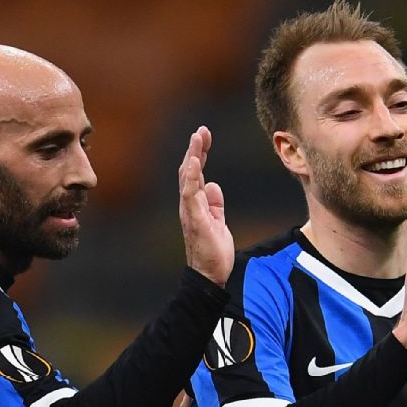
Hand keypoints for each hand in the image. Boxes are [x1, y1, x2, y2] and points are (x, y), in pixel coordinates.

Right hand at [178, 126, 233, 286]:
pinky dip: (192, 176)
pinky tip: (195, 162)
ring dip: (193, 157)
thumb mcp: (218, 222)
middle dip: (195, 149)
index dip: (200, 154)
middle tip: (201, 131)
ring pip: (188, 178)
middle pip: (190, 171)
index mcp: (196, 204)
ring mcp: (190, 211)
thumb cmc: (213, 251)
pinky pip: (190, 194)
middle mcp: (189, 205)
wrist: (210, 275)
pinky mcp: (194, 219)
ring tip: (197, 138)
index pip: (196, 174)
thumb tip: (213, 186)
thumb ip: (215, 204)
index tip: (204, 137)